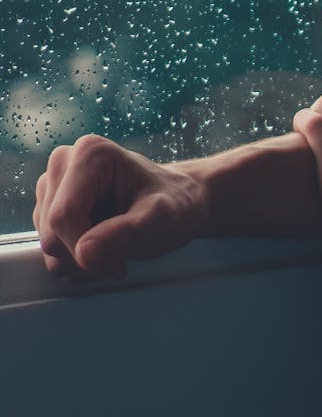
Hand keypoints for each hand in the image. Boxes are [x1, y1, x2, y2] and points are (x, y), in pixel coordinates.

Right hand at [33, 134, 208, 280]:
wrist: (177, 203)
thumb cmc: (174, 204)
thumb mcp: (161, 219)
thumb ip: (126, 234)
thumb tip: (85, 253)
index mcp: (91, 153)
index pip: (63, 216)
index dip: (85, 249)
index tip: (118, 263)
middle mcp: (65, 162)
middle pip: (52, 234)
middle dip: (84, 256)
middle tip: (121, 256)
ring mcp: (55, 185)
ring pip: (48, 245)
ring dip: (80, 260)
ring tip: (114, 247)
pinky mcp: (51, 205)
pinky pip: (49, 249)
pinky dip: (74, 260)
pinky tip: (101, 248)